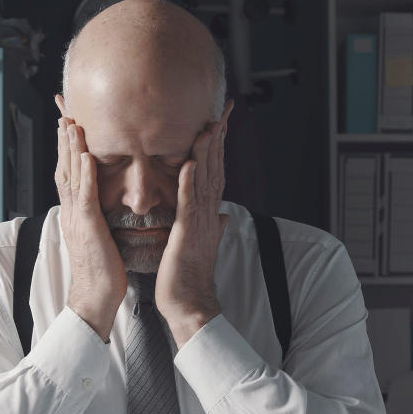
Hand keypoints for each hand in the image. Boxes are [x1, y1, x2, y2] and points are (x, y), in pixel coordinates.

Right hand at [54, 96, 125, 340]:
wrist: (96, 298)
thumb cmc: (103, 272)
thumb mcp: (101, 237)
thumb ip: (100, 218)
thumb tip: (105, 206)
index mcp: (76, 213)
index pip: (70, 174)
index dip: (69, 149)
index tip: (70, 125)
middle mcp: (72, 211)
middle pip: (64, 167)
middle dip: (64, 139)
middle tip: (64, 112)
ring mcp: (77, 217)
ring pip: (70, 175)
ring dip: (70, 147)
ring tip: (71, 122)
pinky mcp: (87, 226)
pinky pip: (84, 194)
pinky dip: (83, 172)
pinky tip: (84, 154)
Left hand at [156, 101, 233, 345]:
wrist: (189, 303)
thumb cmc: (189, 276)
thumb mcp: (201, 244)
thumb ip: (214, 226)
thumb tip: (226, 215)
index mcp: (209, 214)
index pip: (215, 172)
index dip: (218, 146)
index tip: (220, 120)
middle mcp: (209, 214)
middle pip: (216, 168)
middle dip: (218, 138)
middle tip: (222, 110)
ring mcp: (199, 222)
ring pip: (205, 181)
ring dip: (207, 153)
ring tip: (209, 126)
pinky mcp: (186, 233)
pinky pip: (189, 204)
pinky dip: (190, 182)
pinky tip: (191, 163)